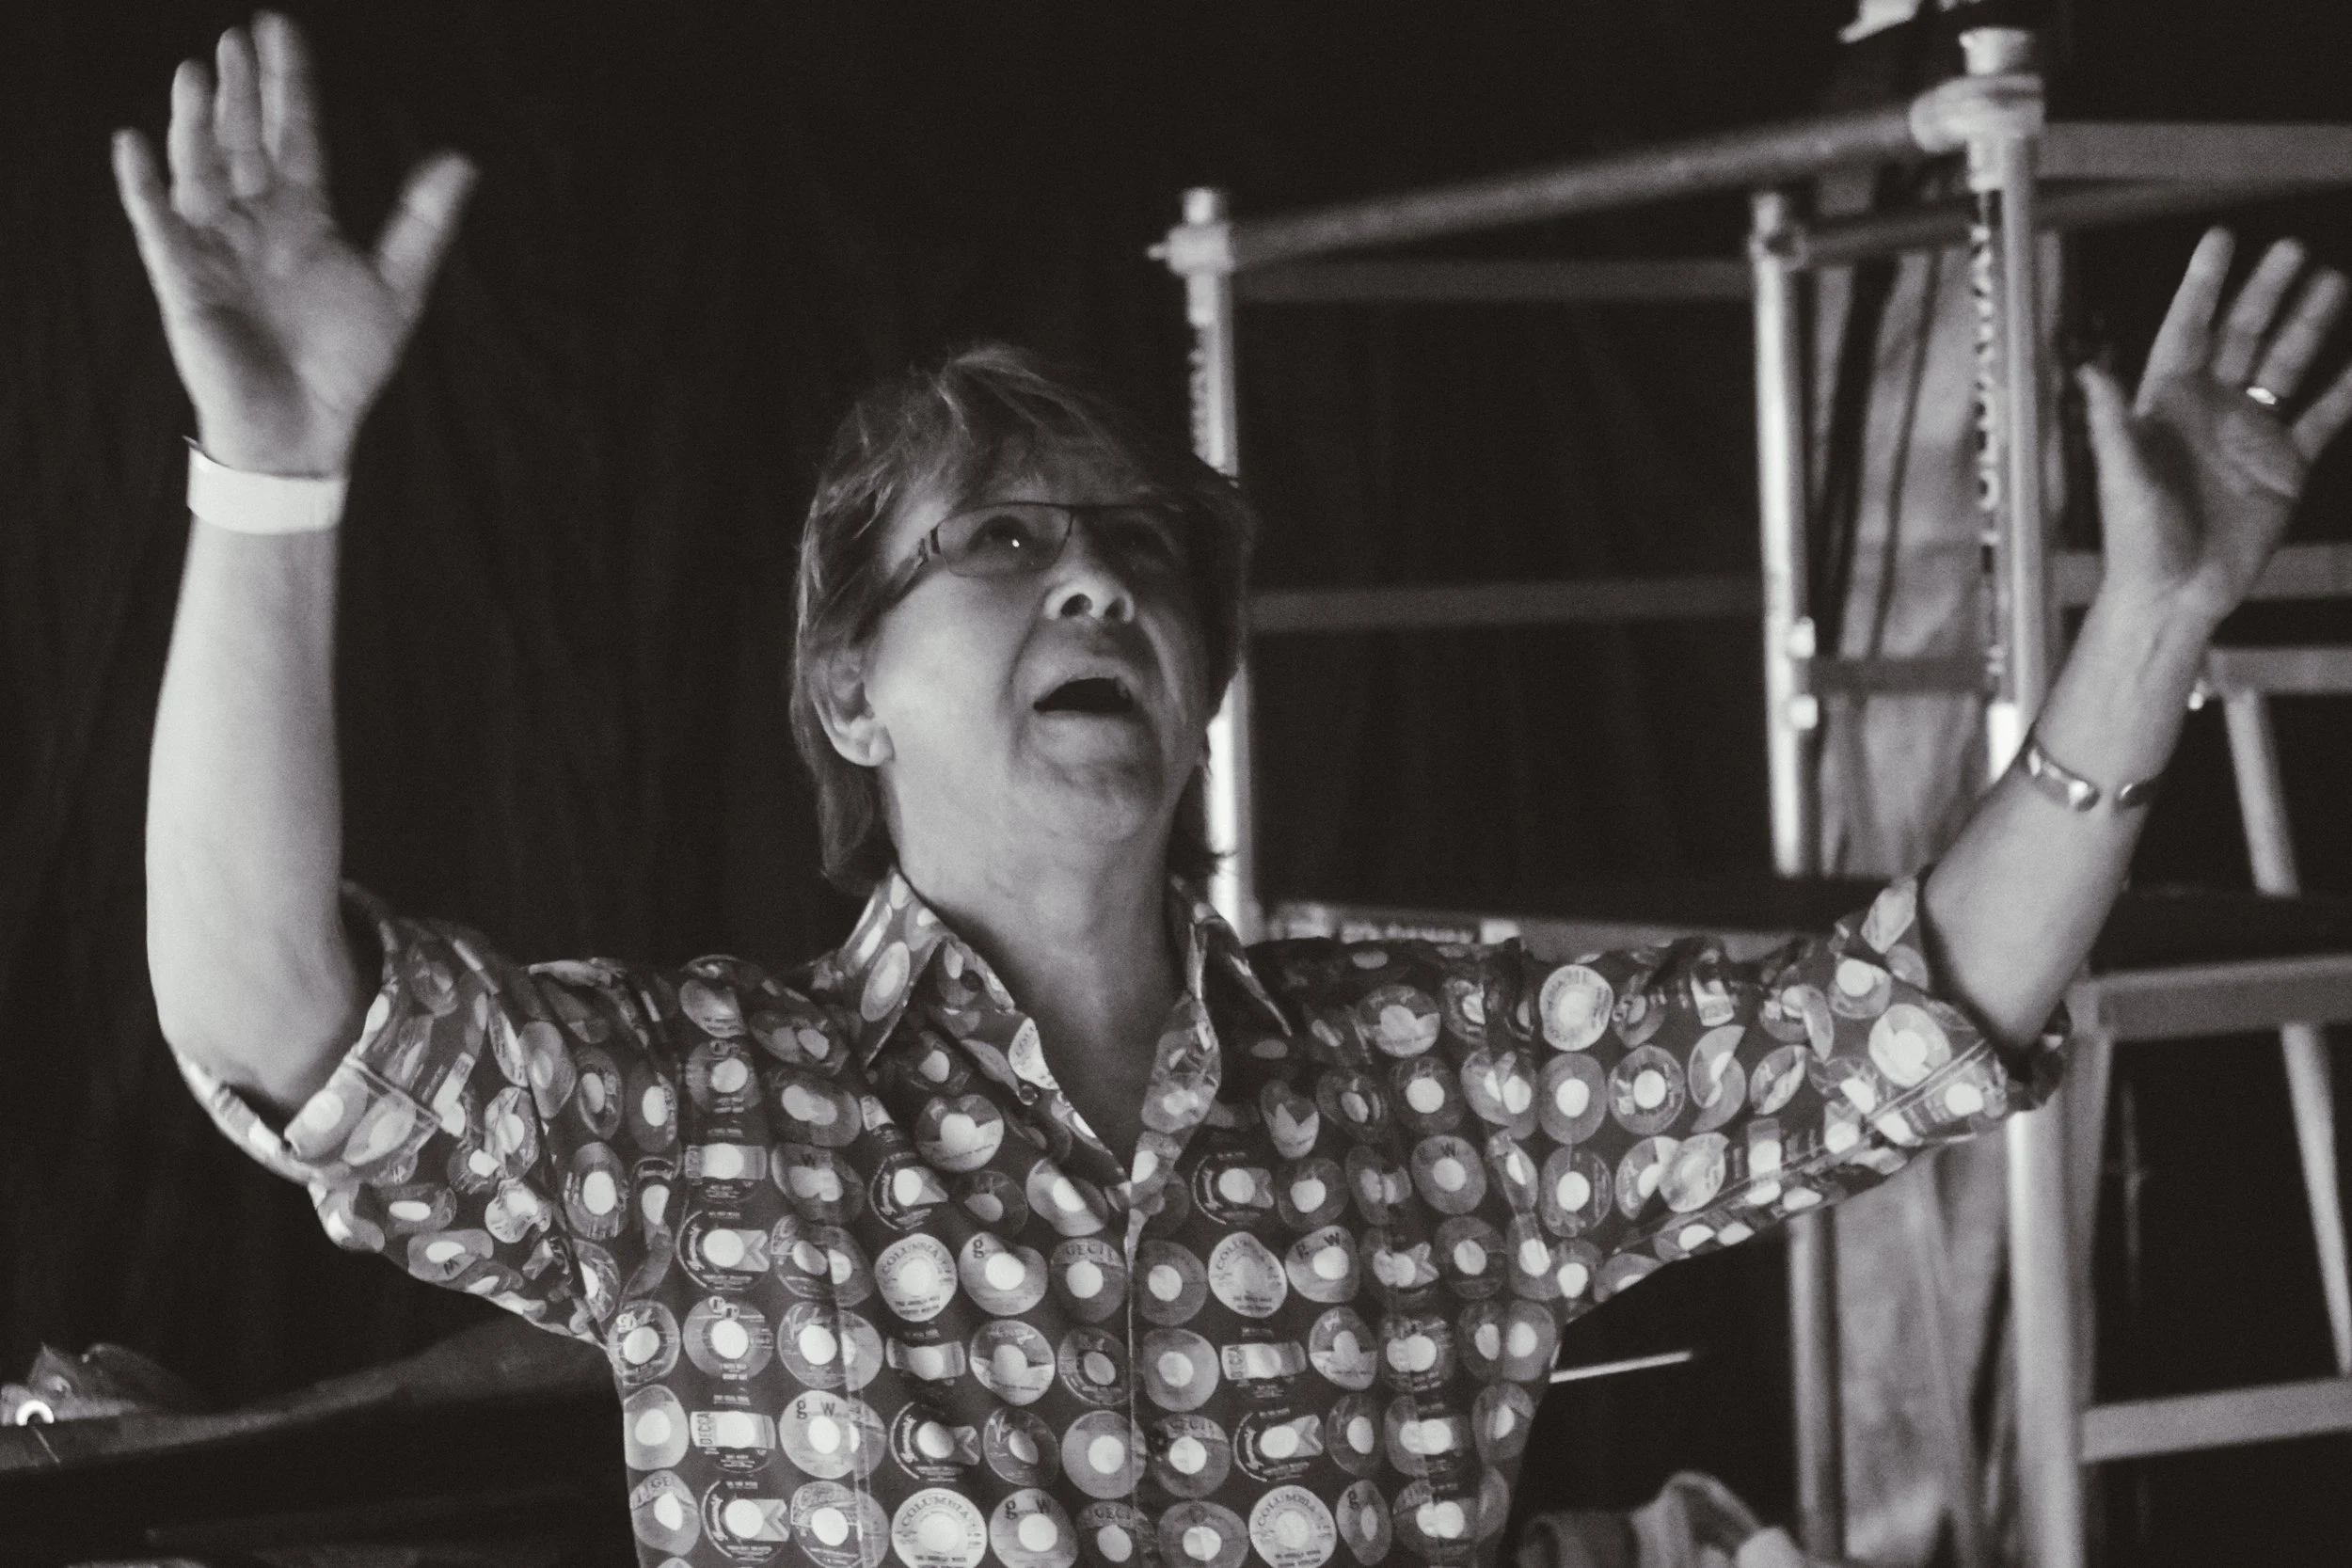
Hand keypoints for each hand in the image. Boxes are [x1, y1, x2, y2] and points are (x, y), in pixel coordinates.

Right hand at [113, 12, 474, 475]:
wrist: (304, 429)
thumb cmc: (345, 363)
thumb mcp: (398, 288)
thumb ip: (422, 224)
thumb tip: (461, 161)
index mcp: (303, 216)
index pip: (294, 133)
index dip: (287, 84)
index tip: (278, 31)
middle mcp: (254, 220)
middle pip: (244, 140)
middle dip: (241, 92)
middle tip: (236, 40)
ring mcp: (215, 245)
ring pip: (200, 168)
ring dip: (196, 124)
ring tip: (198, 74)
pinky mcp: (182, 278)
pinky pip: (155, 222)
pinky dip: (142, 184)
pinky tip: (136, 144)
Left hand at [2080, 228, 2351, 630]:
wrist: (2176, 594)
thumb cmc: (2136, 540)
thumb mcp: (2121, 479)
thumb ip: (2109, 424)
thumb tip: (2086, 371)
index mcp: (2165, 404)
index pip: (2188, 328)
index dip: (2203, 285)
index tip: (2221, 238)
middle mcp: (2209, 409)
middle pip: (2242, 335)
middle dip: (2265, 292)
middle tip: (2293, 250)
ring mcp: (2249, 433)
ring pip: (2284, 364)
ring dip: (2307, 325)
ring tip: (2333, 282)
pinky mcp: (2284, 464)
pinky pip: (2323, 416)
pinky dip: (2345, 389)